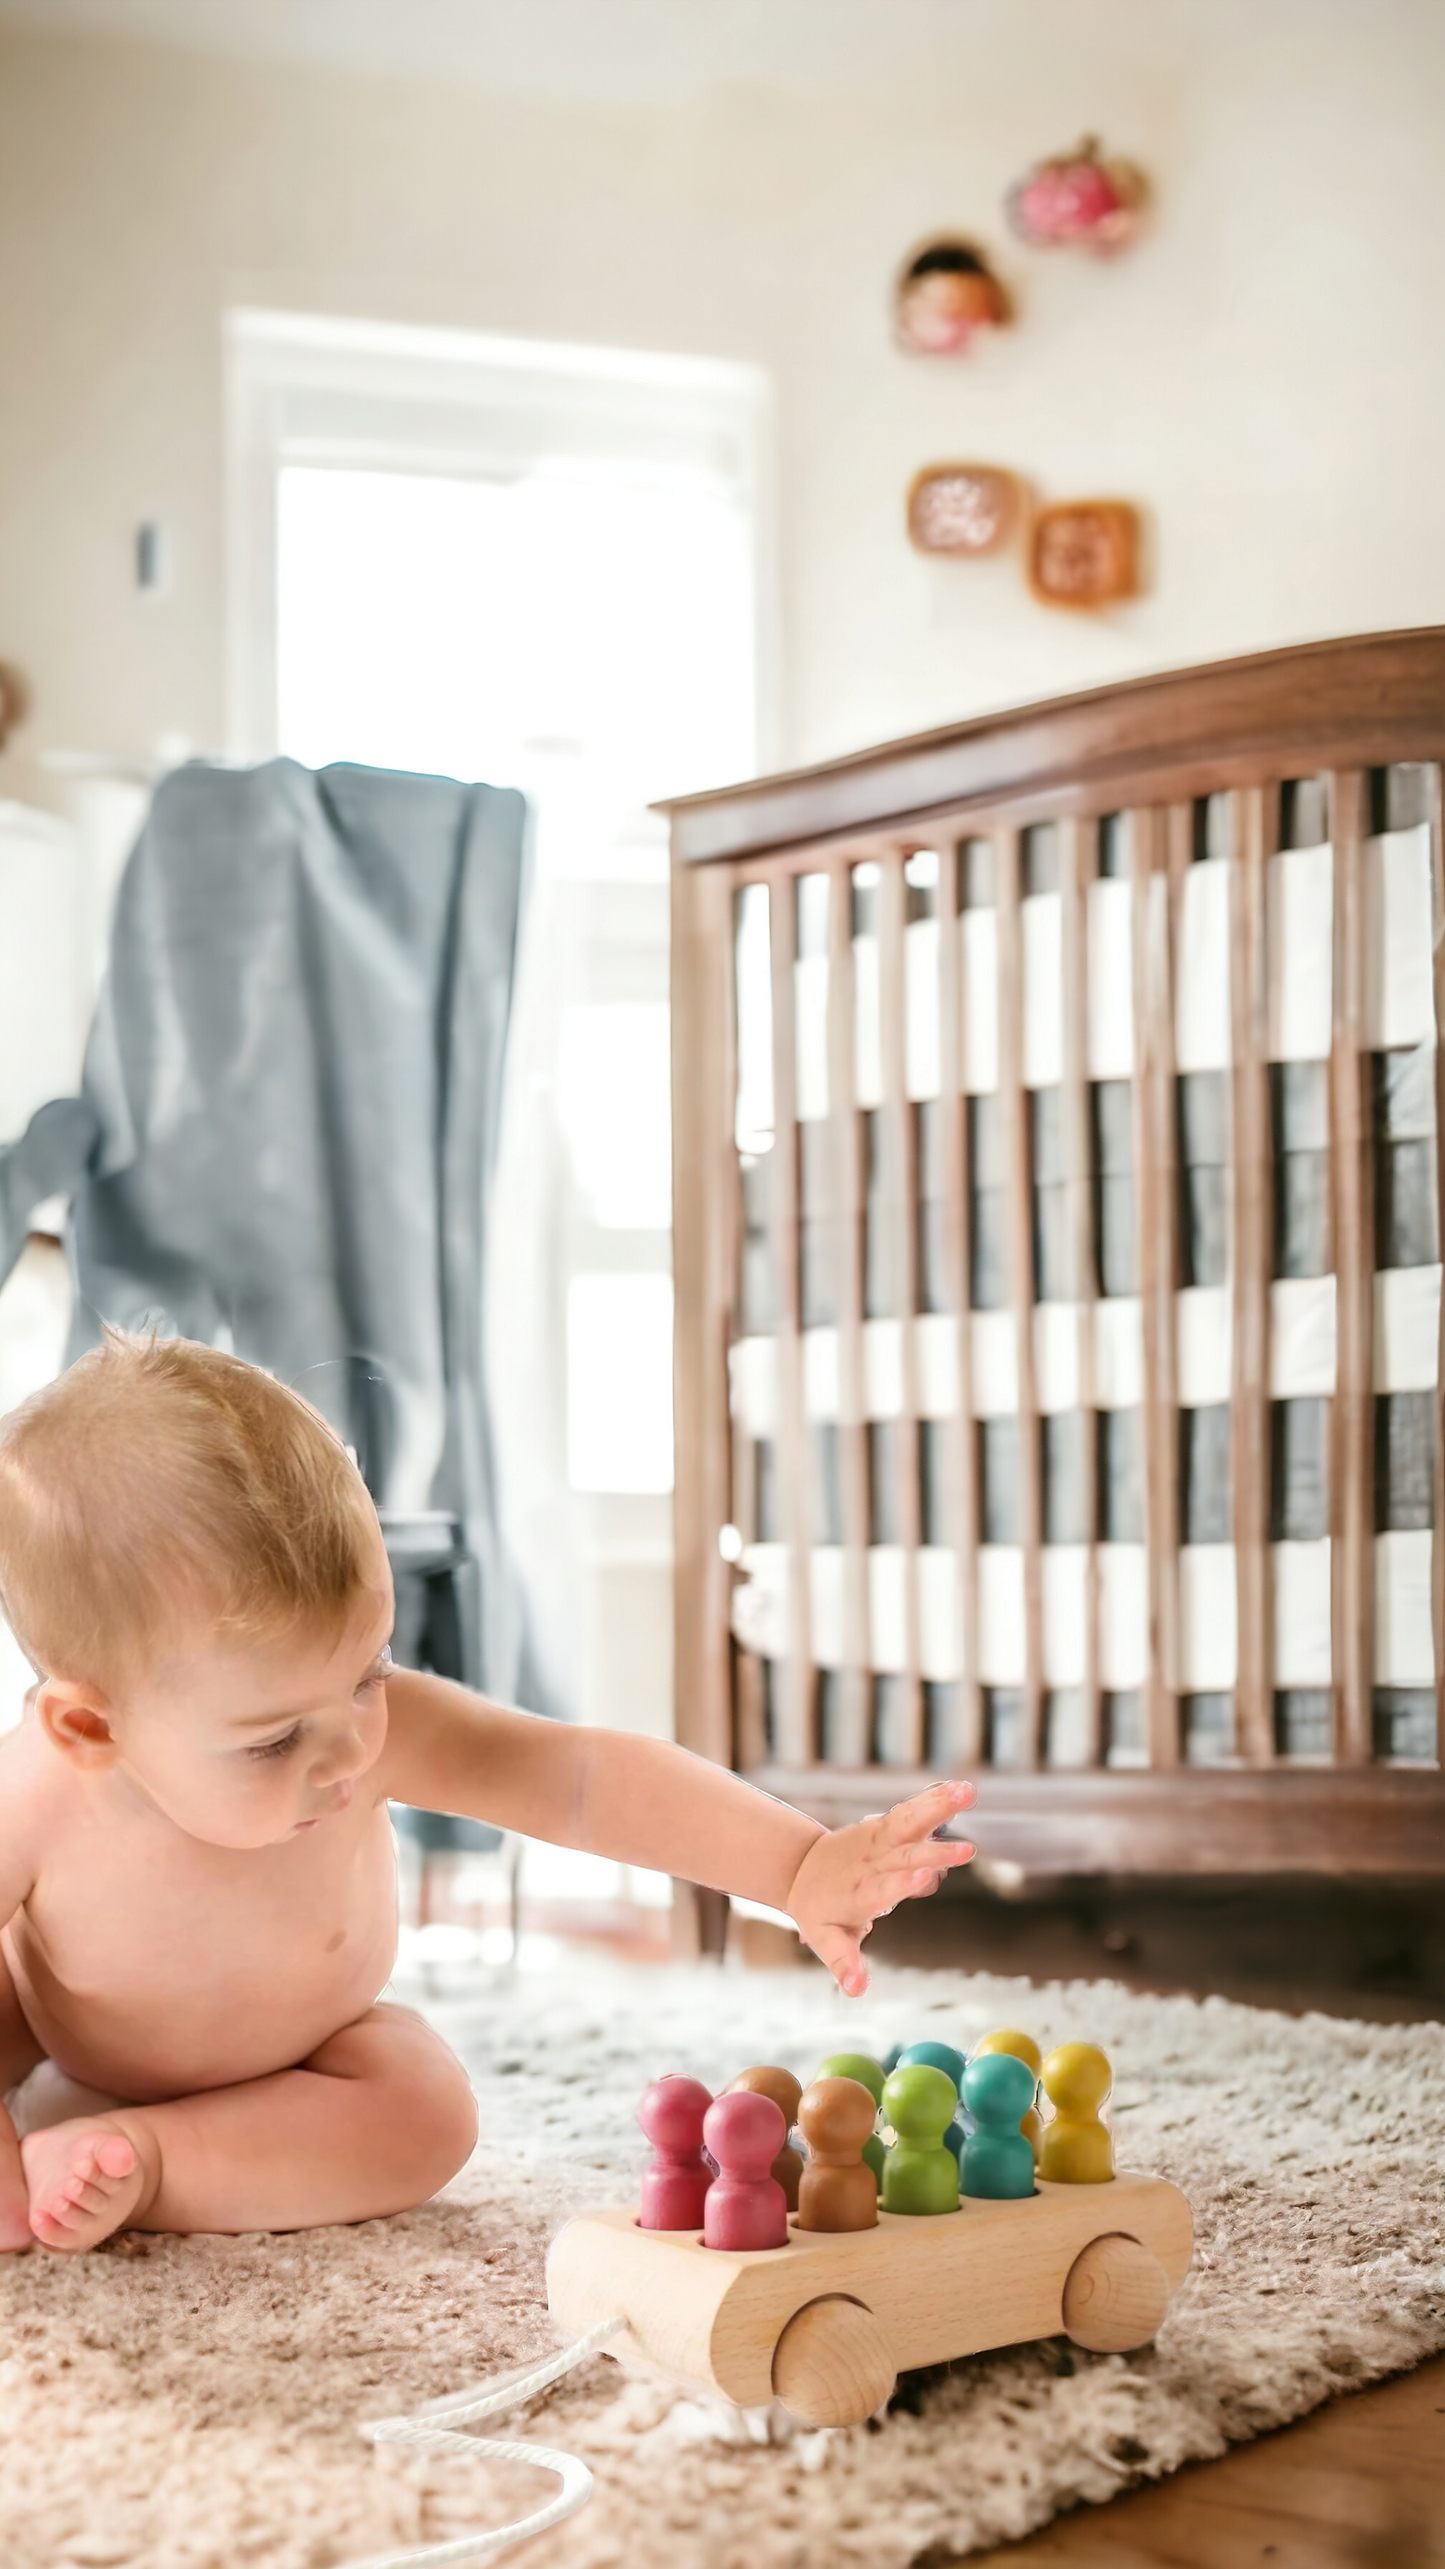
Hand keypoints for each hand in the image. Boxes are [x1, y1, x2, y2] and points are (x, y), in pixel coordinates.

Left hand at [785, 1779, 975, 1995]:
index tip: (924, 1878)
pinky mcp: (886, 1825)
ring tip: (968, 1792)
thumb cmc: (820, 1912)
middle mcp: (873, 1863)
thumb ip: (844, 1963)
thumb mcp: (827, 1940)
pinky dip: (933, 1799)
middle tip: (967, 1852)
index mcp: (859, 1893)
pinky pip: (912, 1811)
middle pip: (905, 1856)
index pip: (882, 1889)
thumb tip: (856, 1991)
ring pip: (909, 1821)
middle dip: (935, 1854)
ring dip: (938, 1807)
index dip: (902, 1884)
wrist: (800, 1867)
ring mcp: (880, 1840)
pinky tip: (962, 1787)